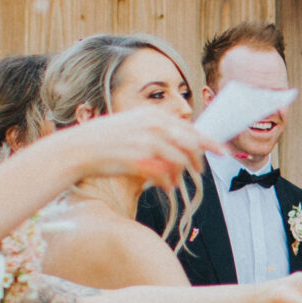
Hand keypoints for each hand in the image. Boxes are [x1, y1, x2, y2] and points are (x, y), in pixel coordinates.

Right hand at [50, 107, 207, 188]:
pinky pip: (165, 174)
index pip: (191, 128)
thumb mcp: (133, 124)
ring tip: (175, 181)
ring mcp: (147, 142)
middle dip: (200, 159)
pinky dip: (168, 182)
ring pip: (180, 161)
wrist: (79, 148)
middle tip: (201, 171)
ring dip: (181, 174)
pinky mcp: (140, 160)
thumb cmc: (105, 139)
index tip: (222, 151)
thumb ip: (156, 131)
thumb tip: (178, 144)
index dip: (209, 141)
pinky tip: (166, 186)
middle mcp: (153, 126)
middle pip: (192, 144)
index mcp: (153, 115)